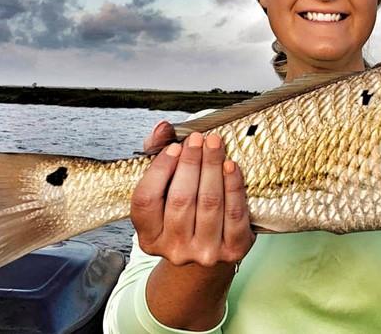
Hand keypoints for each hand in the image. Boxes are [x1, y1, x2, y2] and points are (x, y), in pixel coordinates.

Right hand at [132, 122, 255, 266]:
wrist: (211, 246)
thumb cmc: (184, 210)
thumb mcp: (165, 186)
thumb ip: (158, 152)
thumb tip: (163, 128)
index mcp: (149, 237)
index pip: (146, 200)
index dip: (160, 170)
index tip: (174, 147)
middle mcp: (173, 249)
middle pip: (180, 199)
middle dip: (190, 163)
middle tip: (197, 139)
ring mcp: (203, 252)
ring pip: (208, 203)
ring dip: (212, 167)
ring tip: (214, 144)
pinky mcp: (232, 250)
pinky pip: (234, 213)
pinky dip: (233, 185)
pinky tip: (230, 166)